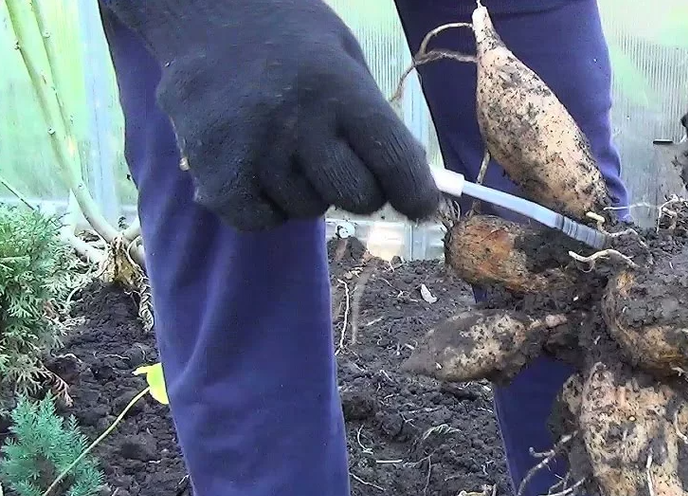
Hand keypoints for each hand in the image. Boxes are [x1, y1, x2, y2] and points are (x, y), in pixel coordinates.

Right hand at [103, 0, 439, 230]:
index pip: (394, 160)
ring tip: (289, 151)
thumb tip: (412, 181)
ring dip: (309, 192)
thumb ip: (374, 117)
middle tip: (345, 166)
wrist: (201, 11)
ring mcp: (251, 149)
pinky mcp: (212, 173)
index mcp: (338, 88)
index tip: (421, 205)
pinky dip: (267, 207)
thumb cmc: (287, 37)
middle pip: (357, 197)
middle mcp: (296, 121)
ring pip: (308, 210)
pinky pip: (260, 219)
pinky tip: (260, 171)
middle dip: (362, 190)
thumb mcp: (344, 55)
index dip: (416, 192)